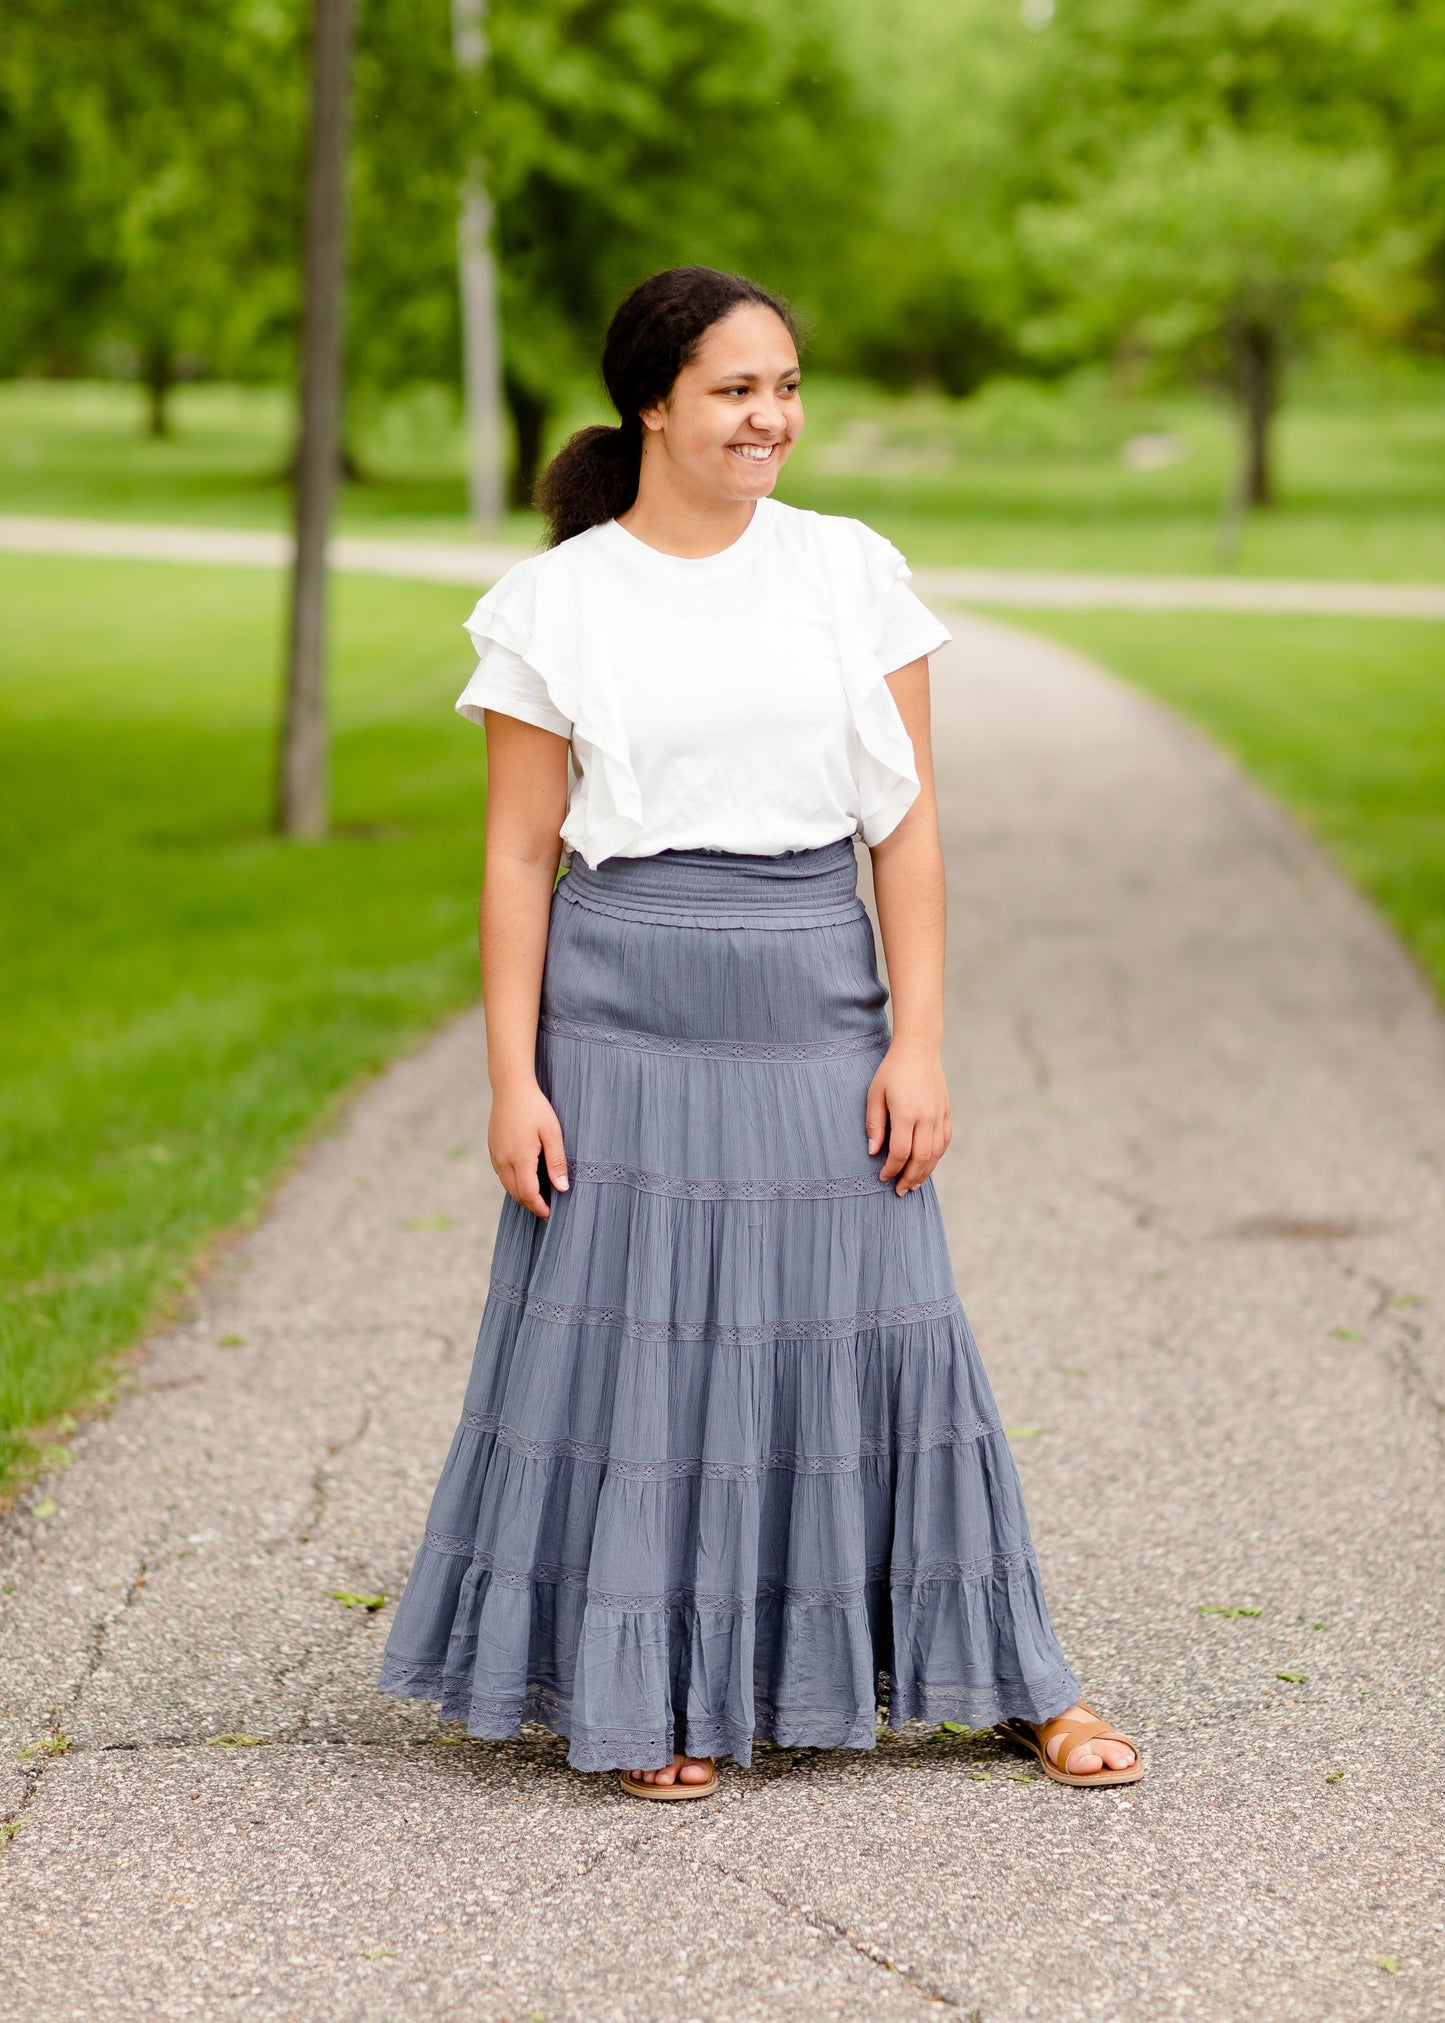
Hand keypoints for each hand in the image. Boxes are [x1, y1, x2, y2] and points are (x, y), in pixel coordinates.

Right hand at [488, 1078, 569, 1218]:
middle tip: (547, 1209)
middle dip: (531, 1204)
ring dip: (522, 1194)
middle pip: (516, 1194)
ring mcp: (495, 1155)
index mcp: (520, 1158)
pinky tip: (526, 1178)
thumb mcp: (552, 1133)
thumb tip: (562, 1188)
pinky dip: (513, 1182)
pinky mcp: (492, 1149)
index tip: (551, 1214)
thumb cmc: (535, 1107)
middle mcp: (503, 1160)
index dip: (539, 1207)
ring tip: (539, 1196)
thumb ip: (556, 1162)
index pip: (528, 1194)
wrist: (511, 1087)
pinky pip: (502, 1174)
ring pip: (507, 1185)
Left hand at [865, 1038, 951, 1194]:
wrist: (919, 1050)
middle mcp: (926, 1117)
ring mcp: (939, 1115)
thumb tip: (873, 1152)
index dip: (892, 1169)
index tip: (882, 1177)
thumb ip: (875, 1124)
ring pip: (936, 1154)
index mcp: (907, 1113)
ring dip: (924, 1173)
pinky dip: (937, 1157)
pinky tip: (927, 1166)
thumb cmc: (891, 1071)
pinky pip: (944, 1142)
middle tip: (899, 1191)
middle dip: (909, 1178)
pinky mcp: (946, 1112)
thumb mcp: (875, 1094)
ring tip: (913, 1185)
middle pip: (921, 1158)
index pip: (901, 1152)